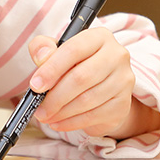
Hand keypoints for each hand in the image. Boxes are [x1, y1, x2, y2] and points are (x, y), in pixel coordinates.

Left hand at [28, 27, 159, 138]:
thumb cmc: (75, 66)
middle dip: (55, 96)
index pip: (74, 50)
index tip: (35, 85)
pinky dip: (72, 122)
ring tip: (46, 116)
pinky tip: (58, 122)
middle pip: (81, 77)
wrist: (101, 89)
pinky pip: (94, 116)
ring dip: (61, 111)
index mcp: (99, 37)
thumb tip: (41, 57)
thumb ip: (44, 48)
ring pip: (87, 100)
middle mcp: (117, 56)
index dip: (52, 69)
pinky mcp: (123, 104)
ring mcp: (123, 81)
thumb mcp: (57, 51)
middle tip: (39, 107)